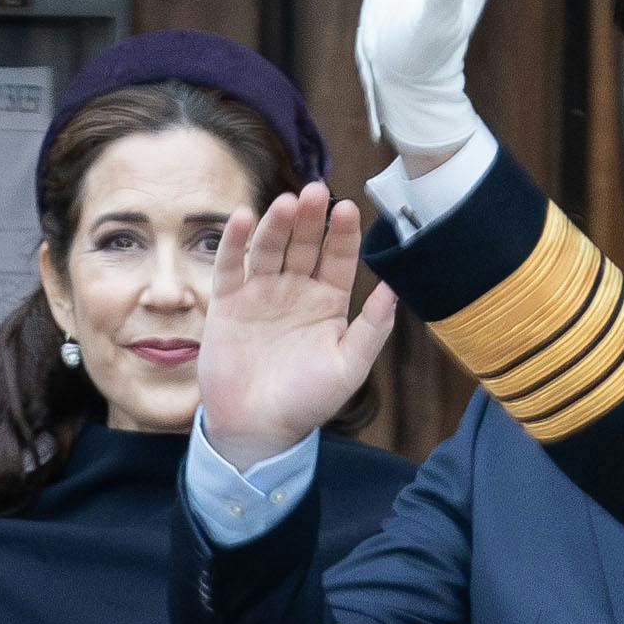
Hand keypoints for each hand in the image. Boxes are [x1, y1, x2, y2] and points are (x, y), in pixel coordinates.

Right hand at [198, 185, 400, 465]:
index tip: (347, 210)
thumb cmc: (307, 402)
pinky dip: (234, 242)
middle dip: (310, 218)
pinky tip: (241, 218)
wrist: (258, 430)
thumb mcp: (349, 367)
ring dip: (277, 224)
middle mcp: (296, 290)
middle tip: (315, 192)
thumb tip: (395, 288)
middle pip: (304, 243)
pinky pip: (231, 266)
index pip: (339, 257)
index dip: (343, 233)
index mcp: (328, 301)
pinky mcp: (228, 303)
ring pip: (270, 248)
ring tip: (286, 204)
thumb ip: (372, 328)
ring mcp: (261, 293)